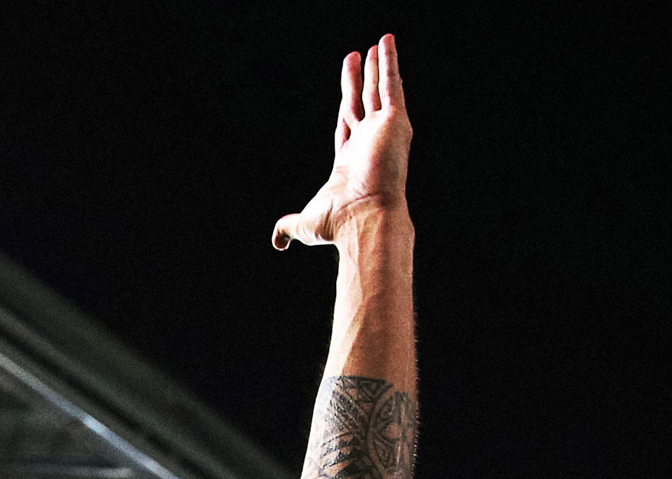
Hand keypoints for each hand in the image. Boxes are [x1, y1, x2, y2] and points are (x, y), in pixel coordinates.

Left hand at [273, 34, 409, 250]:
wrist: (364, 221)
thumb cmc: (338, 225)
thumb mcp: (303, 223)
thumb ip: (287, 226)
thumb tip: (276, 242)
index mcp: (350, 162)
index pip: (347, 126)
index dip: (347, 107)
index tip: (347, 92)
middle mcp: (369, 143)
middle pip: (362, 102)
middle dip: (361, 80)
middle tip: (358, 57)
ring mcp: (383, 130)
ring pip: (378, 89)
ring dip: (378, 65)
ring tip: (379, 43)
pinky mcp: (395, 120)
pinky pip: (391, 83)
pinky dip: (390, 62)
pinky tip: (387, 43)